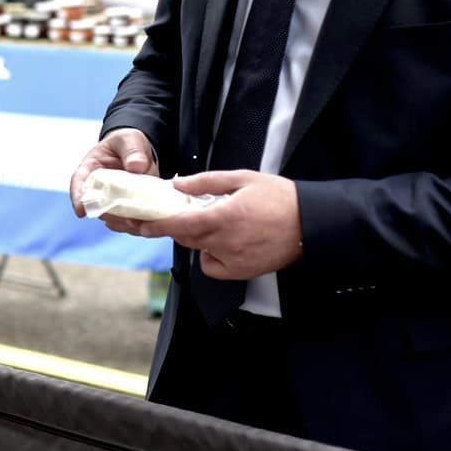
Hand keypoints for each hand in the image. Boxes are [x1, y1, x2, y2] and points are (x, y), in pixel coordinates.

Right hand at [69, 127, 160, 235]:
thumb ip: (132, 150)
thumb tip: (136, 166)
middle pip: (96, 205)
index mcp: (90, 168)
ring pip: (112, 216)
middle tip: (120, 219)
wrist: (141, 150)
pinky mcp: (129, 206)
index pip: (79, 183)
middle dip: (106, 215)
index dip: (78, 198)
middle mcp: (98, 188)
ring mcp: (113, 199)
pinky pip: (129, 218)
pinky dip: (137, 222)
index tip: (81, 212)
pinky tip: (148, 222)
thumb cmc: (128, 142)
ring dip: (123, 222)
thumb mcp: (129, 139)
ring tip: (137, 224)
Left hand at [151, 170, 302, 279]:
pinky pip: (213, 267)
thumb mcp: (243, 179)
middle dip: (175, 228)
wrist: (310, 224)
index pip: (180, 224)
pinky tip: (224, 243)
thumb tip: (179, 184)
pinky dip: (211, 256)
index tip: (140, 224)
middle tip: (174, 216)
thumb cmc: (280, 198)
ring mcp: (234, 259)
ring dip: (196, 238)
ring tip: (215, 223)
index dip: (157, 225)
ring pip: (199, 250)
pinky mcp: (242, 272)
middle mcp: (226, 241)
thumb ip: (207, 182)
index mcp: (225, 216)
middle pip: (186, 238)